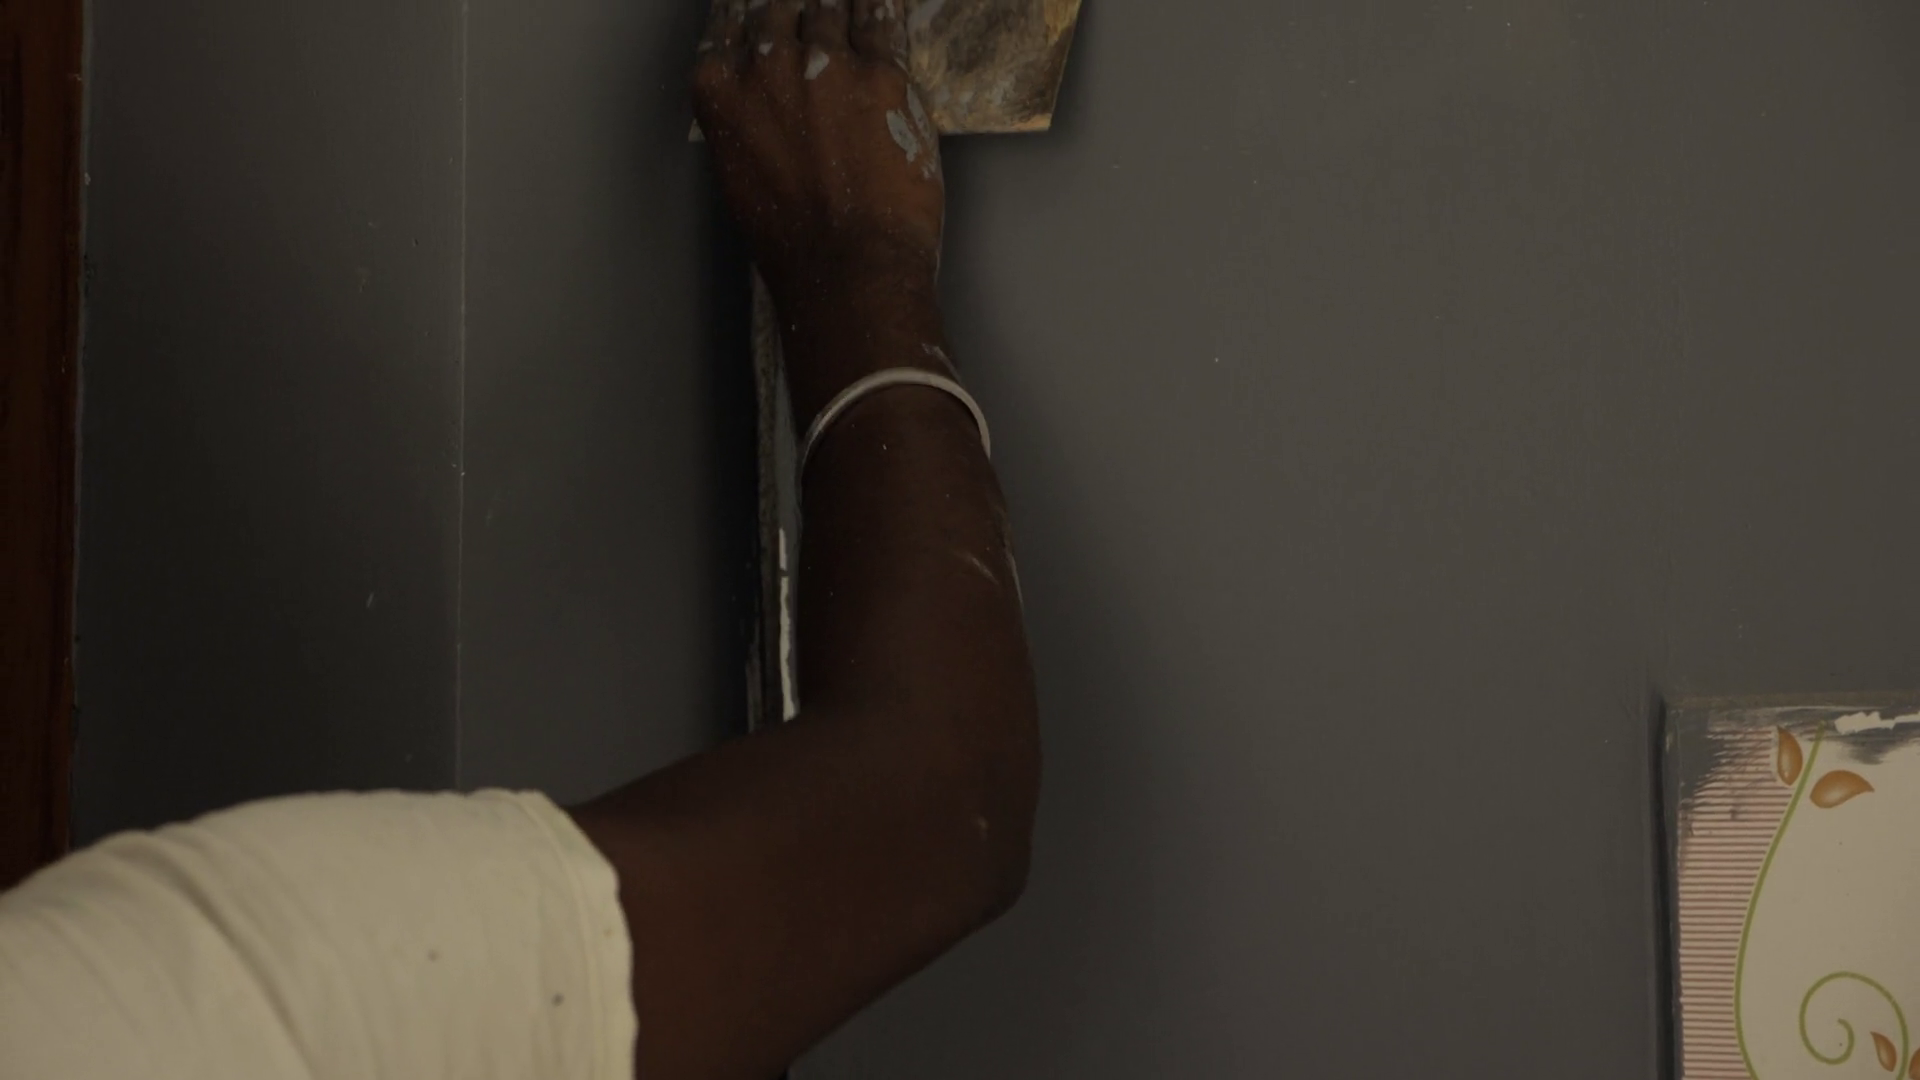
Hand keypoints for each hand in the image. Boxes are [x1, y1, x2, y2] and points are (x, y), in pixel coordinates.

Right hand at [693, 0, 943, 304]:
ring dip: (837, 8)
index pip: (729, 24)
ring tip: (842, 5)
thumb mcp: (740, 174)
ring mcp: (827, 63)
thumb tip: (767, 105)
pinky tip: (880, 4)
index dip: (748, 13)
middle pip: (779, 9)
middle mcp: (768, 65)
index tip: (759, 10)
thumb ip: (746, 121)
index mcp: (721, 91)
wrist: (849, 265)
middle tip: (807, 9)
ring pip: (829, 9)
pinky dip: (880, 10)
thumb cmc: (793, 240)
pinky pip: (881, 22)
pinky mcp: (882, 73)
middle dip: (794, 9)